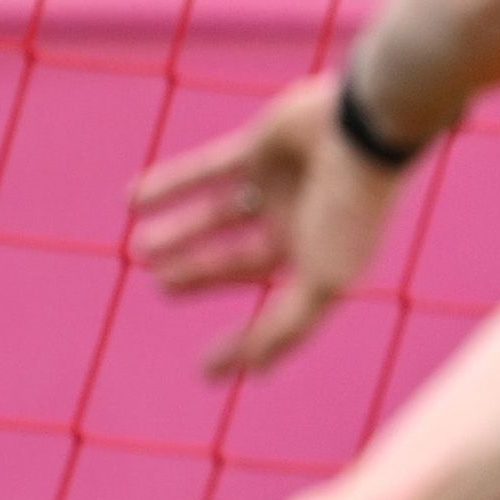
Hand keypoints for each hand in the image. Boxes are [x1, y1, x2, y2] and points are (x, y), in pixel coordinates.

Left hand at [131, 74, 407, 376]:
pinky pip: (208, 169)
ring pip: (219, 215)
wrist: (366, 129)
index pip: (278, 314)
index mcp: (323, 264)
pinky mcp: (260, 147)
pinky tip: (132, 198)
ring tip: (140, 246)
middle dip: (201, 274)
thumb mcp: (324, 279)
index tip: (207, 370)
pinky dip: (171, 184)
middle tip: (160, 284)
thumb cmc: (351, 210)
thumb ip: (289, 324)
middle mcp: (301, 227)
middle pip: (240, 260)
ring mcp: (281, 186)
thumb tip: (255, 370)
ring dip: (180, 232)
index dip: (245, 343)